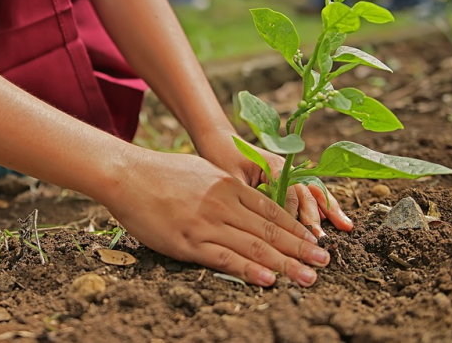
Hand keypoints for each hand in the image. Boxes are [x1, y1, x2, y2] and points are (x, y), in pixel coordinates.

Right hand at [100, 147, 331, 286]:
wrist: (127, 175)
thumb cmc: (161, 172)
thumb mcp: (202, 171)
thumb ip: (226, 187)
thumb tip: (245, 199)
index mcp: (228, 185)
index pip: (271, 211)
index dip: (296, 228)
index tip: (314, 241)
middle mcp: (223, 204)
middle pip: (270, 231)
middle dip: (300, 248)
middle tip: (324, 263)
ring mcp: (206, 223)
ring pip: (254, 247)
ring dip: (285, 264)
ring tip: (308, 277)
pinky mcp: (188, 242)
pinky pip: (224, 258)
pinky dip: (249, 270)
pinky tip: (269, 280)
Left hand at [193, 128, 353, 236]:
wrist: (219, 140)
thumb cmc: (221, 158)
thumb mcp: (231, 179)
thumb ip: (248, 196)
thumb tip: (260, 222)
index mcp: (273, 166)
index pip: (289, 194)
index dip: (293, 215)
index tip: (297, 236)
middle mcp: (286, 168)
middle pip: (306, 193)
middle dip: (315, 217)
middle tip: (321, 239)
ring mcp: (289, 173)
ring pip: (313, 192)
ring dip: (328, 210)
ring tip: (346, 227)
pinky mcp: (287, 179)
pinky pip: (308, 192)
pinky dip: (323, 205)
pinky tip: (337, 219)